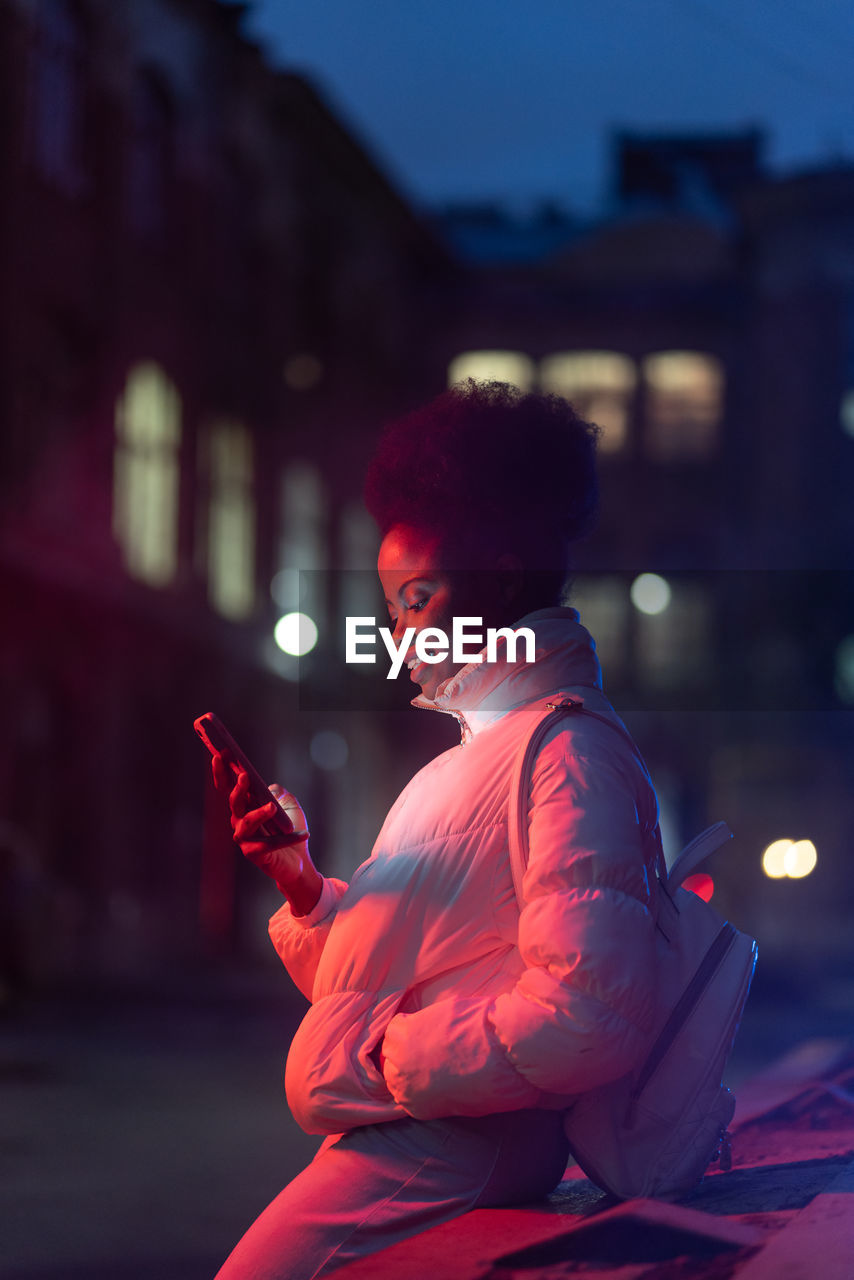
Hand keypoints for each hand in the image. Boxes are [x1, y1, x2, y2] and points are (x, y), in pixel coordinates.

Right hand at [211, 754, 321, 913]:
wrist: (300, 861)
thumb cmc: (291, 829)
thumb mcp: (289, 805)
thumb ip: (279, 794)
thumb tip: (269, 788)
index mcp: (245, 807)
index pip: (229, 787)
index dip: (223, 771)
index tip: (221, 754)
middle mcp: (240, 822)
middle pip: (234, 803)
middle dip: (238, 789)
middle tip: (245, 776)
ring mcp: (245, 840)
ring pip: (246, 824)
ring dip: (258, 814)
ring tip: (272, 807)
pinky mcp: (255, 856)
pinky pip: (269, 845)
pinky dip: (287, 839)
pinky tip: (303, 834)